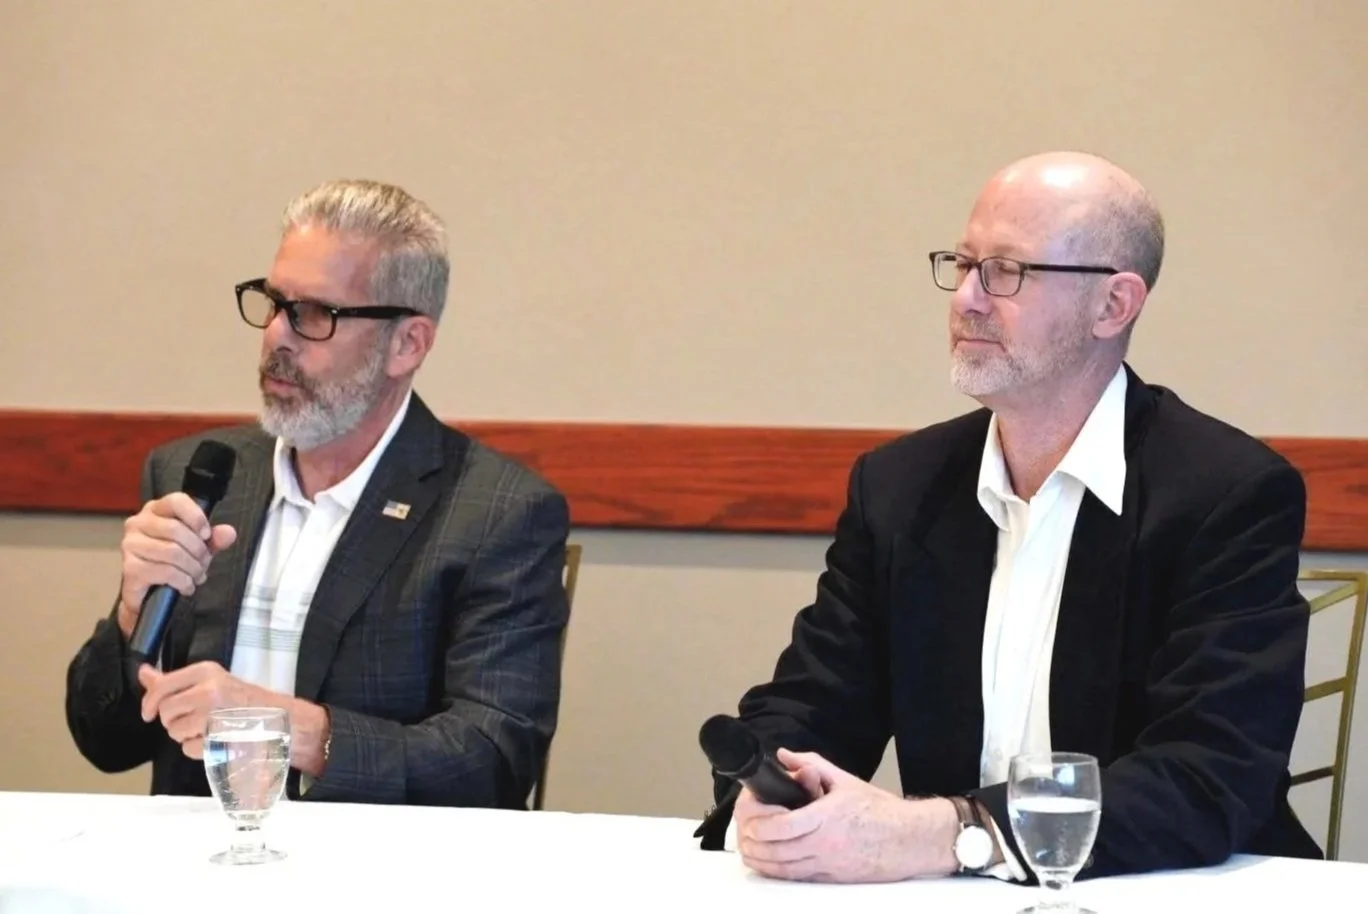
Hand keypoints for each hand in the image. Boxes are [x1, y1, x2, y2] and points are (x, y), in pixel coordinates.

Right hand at [117, 493, 236, 638]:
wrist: (149, 592)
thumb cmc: (172, 562)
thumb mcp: (198, 547)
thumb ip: (215, 538)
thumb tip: (228, 533)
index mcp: (156, 510)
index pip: (176, 501)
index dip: (196, 517)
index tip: (206, 535)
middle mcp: (138, 523)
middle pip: (176, 529)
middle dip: (198, 550)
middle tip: (203, 564)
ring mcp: (131, 544)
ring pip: (172, 552)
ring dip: (192, 568)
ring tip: (196, 576)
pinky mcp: (130, 567)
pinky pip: (165, 571)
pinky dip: (182, 581)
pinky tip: (186, 586)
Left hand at [138, 662, 276, 759]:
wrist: (278, 719)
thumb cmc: (241, 699)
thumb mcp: (209, 681)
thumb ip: (173, 680)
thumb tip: (142, 672)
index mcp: (206, 672)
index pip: (162, 686)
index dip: (149, 702)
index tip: (149, 713)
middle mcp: (209, 691)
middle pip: (166, 711)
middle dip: (172, 720)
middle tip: (190, 720)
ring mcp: (213, 716)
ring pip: (174, 731)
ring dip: (184, 735)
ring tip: (205, 729)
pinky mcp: (218, 739)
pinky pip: (187, 749)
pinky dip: (196, 749)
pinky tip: (211, 741)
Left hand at [735, 749, 959, 882]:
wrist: (908, 840)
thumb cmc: (879, 811)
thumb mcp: (844, 780)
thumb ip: (811, 764)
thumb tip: (784, 757)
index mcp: (826, 818)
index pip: (782, 826)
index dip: (759, 822)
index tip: (749, 814)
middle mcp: (824, 845)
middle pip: (775, 850)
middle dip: (752, 840)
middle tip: (742, 828)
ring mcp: (827, 865)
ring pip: (781, 868)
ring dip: (758, 858)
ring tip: (747, 845)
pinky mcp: (830, 879)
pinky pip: (795, 878)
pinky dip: (775, 871)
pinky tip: (766, 862)